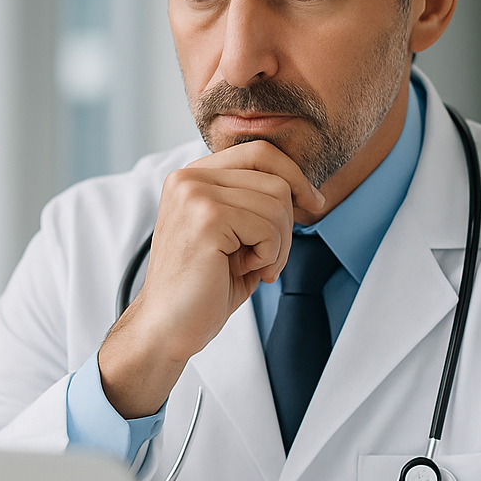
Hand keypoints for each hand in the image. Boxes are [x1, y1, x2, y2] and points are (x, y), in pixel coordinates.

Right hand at [99, 141, 323, 417]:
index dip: (294, 176)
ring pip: (277, 203)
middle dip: (286, 224)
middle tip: (266, 258)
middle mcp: (188, 178)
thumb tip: (305, 189)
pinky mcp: (206, 217)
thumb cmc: (204, 287)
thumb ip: (256, 202)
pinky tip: (244, 270)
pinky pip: (268, 227)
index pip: (259, 152)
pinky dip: (269, 255)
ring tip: (251, 266)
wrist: (168, 328)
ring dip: (278, 244)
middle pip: (275, 179)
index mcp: (192, 177)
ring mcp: (194, 194)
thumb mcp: (234, 234)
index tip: (313, 204)